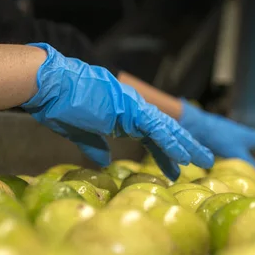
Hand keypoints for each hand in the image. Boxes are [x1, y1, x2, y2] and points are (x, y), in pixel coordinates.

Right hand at [21, 43, 213, 180]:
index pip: (152, 137)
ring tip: (204, 161)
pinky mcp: (132, 110)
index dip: (165, 153)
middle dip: (186, 148)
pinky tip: (184, 156)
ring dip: (187, 146)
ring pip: (169, 130)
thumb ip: (95, 147)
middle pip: (167, 132)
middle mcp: (134, 110)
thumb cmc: (59, 105)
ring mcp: (135, 108)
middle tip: (204, 162)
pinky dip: (171, 143)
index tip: (176, 170)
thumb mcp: (81, 133)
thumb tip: (104, 162)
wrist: (49, 84)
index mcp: (124, 115)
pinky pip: (158, 130)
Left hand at [179, 100, 254, 181]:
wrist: (195, 125)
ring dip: (247, 152)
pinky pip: (228, 147)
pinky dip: (231, 155)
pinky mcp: (215, 137)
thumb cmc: (220, 138)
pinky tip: (226, 163)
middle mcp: (240, 133)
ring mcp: (227, 134)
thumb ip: (252, 169)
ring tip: (248, 162)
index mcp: (249, 135)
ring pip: (241, 144)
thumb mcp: (238, 155)